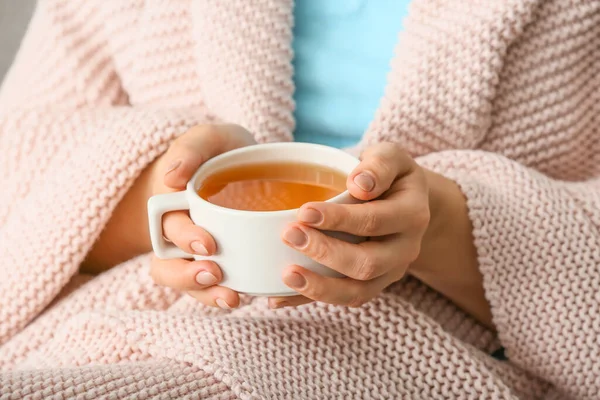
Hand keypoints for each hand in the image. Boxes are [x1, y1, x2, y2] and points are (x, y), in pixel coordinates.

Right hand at [149, 124, 255, 308]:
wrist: (232, 164)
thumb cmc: (218, 151)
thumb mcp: (208, 139)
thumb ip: (192, 149)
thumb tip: (172, 177)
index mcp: (168, 203)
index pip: (167, 225)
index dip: (185, 238)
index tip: (208, 244)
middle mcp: (174, 233)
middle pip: (167, 264)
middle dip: (188, 276)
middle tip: (215, 273)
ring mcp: (192, 253)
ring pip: (184, 283)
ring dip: (203, 294)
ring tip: (232, 298)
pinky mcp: (214, 264)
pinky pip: (210, 287)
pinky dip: (222, 295)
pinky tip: (245, 297)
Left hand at [269, 142, 430, 308]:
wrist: (405, 203)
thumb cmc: (388, 175)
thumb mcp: (391, 157)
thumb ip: (379, 165)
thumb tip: (359, 184)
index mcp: (412, 214)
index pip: (375, 220)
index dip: (340, 219)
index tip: (304, 211)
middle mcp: (406, 249)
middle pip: (367, 263)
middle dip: (326, 253)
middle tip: (289, 235)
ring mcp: (389, 273)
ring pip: (358, 292)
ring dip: (320, 287)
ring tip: (286, 275)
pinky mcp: (371, 286)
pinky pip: (342, 300)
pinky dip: (309, 300)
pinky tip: (278, 297)